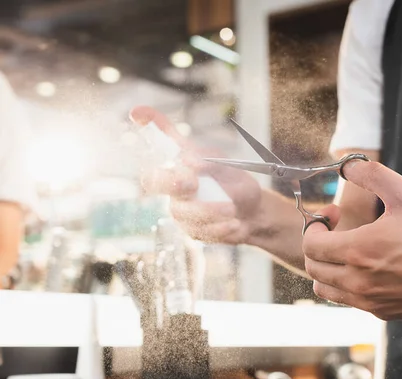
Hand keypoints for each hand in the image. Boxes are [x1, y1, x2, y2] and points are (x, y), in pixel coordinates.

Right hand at [129, 106, 262, 243]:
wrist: (253, 214)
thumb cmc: (237, 184)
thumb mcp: (230, 167)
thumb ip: (210, 161)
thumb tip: (189, 161)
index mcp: (182, 163)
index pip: (160, 141)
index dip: (148, 125)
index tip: (137, 113)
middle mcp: (173, 184)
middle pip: (154, 180)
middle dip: (171, 181)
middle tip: (192, 183)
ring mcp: (179, 208)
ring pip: (182, 211)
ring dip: (209, 210)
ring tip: (232, 209)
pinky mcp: (190, 230)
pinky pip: (197, 230)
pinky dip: (218, 228)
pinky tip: (234, 225)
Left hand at [302, 161, 401, 319]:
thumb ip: (372, 175)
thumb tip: (346, 167)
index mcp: (358, 251)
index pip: (311, 245)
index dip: (313, 226)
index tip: (331, 215)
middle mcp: (359, 282)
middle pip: (314, 269)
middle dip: (317, 245)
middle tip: (336, 231)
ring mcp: (370, 301)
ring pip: (326, 290)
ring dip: (327, 269)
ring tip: (346, 252)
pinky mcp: (383, 313)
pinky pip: (349, 301)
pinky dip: (346, 285)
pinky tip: (368, 268)